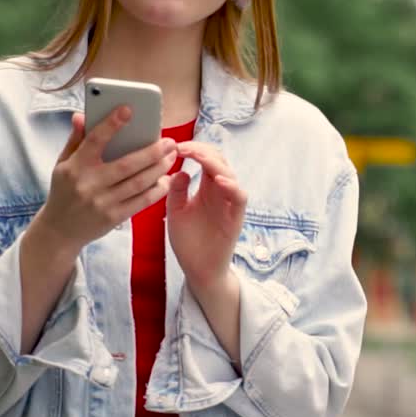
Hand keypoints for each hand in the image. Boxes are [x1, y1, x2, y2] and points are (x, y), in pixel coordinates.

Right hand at [29, 108, 177, 254]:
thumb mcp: (62, 164)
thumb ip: (75, 139)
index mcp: (75, 167)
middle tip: (170, 141)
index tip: (128, 109)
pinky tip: (166, 179)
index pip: (95, 140)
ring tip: (171, 157)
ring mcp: (102, 203)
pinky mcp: (113, 218)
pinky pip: (141, 202)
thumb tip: (81, 115)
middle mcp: (89, 184)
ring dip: (159, 169)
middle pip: (127, 164)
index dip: (111, 124)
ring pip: (138, 183)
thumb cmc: (64, 191)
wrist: (59, 230)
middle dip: (153, 151)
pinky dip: (157, 190)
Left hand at [166, 141, 247, 290]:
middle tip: (183, 148)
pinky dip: (232, 187)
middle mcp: (220, 192)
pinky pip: (239, 197)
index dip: (194, 149)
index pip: (205, 159)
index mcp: (206, 188)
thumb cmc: (188, 242)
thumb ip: (176, 191)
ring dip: (215, 163)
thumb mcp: (175, 212)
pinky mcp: (235, 217)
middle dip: (202, 150)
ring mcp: (229, 203)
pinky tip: (219, 181)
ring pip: (230, 174)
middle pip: (219, 161)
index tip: (175, 146)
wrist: (198, 270)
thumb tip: (179, 170)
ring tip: (199, 157)